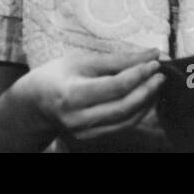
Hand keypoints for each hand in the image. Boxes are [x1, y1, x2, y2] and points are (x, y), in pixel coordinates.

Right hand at [13, 50, 164, 141]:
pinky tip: (142, 97)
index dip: (138, 74)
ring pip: (127, 120)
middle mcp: (78, 118)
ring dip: (146, 102)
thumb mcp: (80, 61)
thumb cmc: (56, 76)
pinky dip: (137, 112)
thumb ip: (116, 60)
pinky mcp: (91, 139)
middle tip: (160, 74)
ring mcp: (85, 133)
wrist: (34, 104)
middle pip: (124, 106)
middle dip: (147, 89)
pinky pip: (122, 127)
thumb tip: (149, 55)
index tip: (154, 62)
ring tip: (154, 84)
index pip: (115, 87)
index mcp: (71, 94)